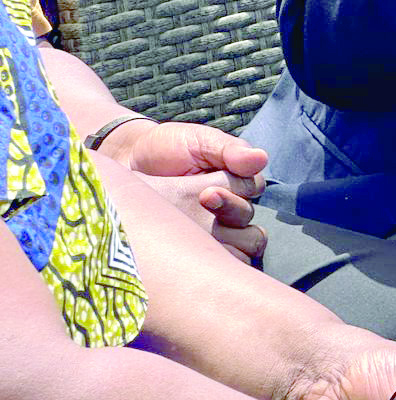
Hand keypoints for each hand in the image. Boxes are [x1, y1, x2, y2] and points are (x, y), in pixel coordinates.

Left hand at [99, 121, 269, 261]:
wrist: (124, 163)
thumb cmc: (166, 147)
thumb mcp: (198, 141)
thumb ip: (229, 149)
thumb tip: (261, 158)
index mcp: (235, 180)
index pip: (255, 188)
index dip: (239, 189)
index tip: (208, 190)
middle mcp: (228, 208)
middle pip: (250, 219)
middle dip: (231, 211)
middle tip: (203, 200)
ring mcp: (211, 232)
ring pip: (242, 246)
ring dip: (224, 236)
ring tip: (190, 226)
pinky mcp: (193, 250)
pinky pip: (218, 262)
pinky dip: (210, 259)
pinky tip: (187, 248)